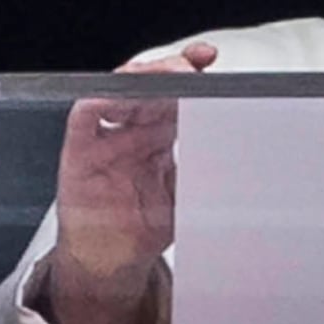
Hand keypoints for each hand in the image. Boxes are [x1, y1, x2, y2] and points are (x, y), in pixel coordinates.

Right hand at [40, 41, 215, 323]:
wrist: (110, 262)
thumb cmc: (143, 229)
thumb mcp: (185, 202)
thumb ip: (204, 180)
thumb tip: (244, 167)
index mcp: (159, 139)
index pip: (177, 97)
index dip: (194, 77)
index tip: (210, 62)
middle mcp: (133, 133)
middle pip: (150, 87)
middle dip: (173, 70)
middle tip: (194, 67)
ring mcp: (106, 140)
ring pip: (120, 92)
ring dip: (142, 78)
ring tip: (167, 75)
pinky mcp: (79, 152)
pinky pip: (85, 118)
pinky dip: (99, 102)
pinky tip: (119, 96)